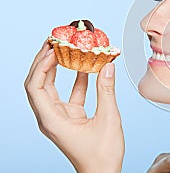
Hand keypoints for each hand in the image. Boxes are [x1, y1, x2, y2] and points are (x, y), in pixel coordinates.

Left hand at [24, 42, 123, 172]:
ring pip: (51, 87)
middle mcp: (50, 117)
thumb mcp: (108, 119)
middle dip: (44, 61)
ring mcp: (59, 116)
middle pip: (38, 83)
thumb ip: (106, 90)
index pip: (35, 86)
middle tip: (55, 41)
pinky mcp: (69, 117)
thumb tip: (107, 66)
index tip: (54, 47)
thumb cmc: (102, 154)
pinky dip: (74, 79)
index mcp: (52, 120)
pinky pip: (68, 94)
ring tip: (65, 48)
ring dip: (57, 68)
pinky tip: (84, 67)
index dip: (41, 64)